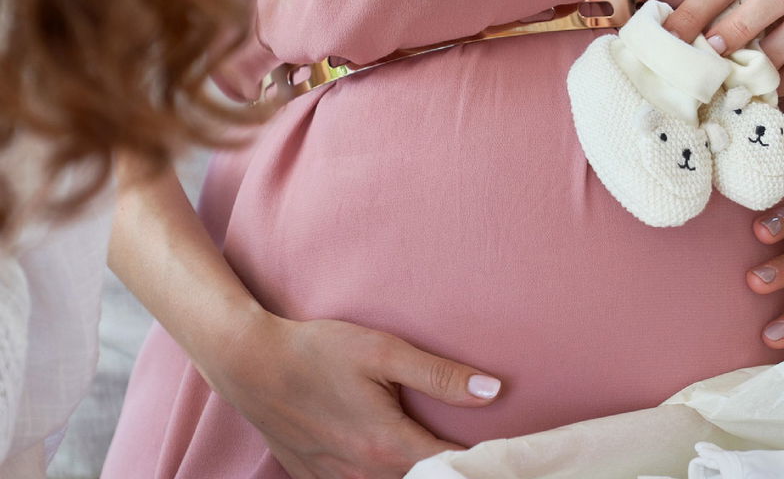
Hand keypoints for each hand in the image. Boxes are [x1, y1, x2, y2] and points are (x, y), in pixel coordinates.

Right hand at [198, 313, 501, 476]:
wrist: (248, 363)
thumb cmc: (316, 351)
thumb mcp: (382, 352)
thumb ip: (439, 375)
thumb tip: (493, 392)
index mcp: (388, 444)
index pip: (451, 467)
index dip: (482, 461)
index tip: (502, 449)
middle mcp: (364, 473)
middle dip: (451, 470)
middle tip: (472, 448)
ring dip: (415, 472)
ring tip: (433, 452)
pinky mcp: (315, 478)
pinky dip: (381, 476)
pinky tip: (388, 457)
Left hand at [663, 0, 783, 95]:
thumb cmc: (742, 20)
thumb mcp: (720, 9)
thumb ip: (697, 21)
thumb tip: (654, 43)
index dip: (696, 11)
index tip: (672, 41)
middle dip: (743, 26)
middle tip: (714, 54)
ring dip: (769, 55)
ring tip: (740, 78)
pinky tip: (764, 90)